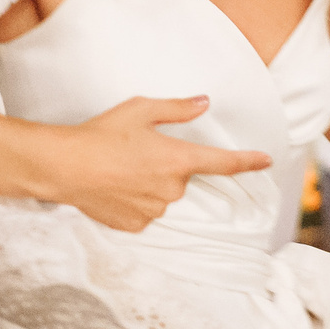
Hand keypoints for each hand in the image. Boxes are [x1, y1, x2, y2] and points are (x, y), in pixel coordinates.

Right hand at [60, 96, 270, 231]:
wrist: (63, 166)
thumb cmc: (102, 133)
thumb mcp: (140, 109)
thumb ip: (177, 108)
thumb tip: (203, 103)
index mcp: (178, 160)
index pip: (223, 163)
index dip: (248, 162)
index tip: (266, 161)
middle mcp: (172, 189)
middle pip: (181, 178)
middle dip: (165, 166)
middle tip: (135, 153)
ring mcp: (154, 211)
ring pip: (162, 196)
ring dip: (149, 185)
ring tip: (118, 170)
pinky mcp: (136, 225)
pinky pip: (144, 212)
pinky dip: (133, 201)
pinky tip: (112, 188)